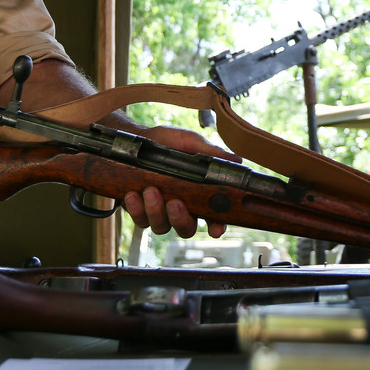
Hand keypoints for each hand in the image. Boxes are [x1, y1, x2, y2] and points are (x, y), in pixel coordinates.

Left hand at [120, 123, 235, 237]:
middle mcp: (180, 207)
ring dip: (156, 211)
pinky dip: (137, 208)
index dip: (217, 226)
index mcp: (197, 194)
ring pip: (161, 226)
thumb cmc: (166, 142)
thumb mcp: (189, 142)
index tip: (216, 229)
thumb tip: (236, 160)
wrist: (137, 139)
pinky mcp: (139, 211)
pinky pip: (140, 220)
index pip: (212, 217)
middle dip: (180, 219)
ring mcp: (159, 212)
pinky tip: (133, 193)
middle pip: (186, 228)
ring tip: (150, 190)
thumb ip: (210, 153)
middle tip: (174, 202)